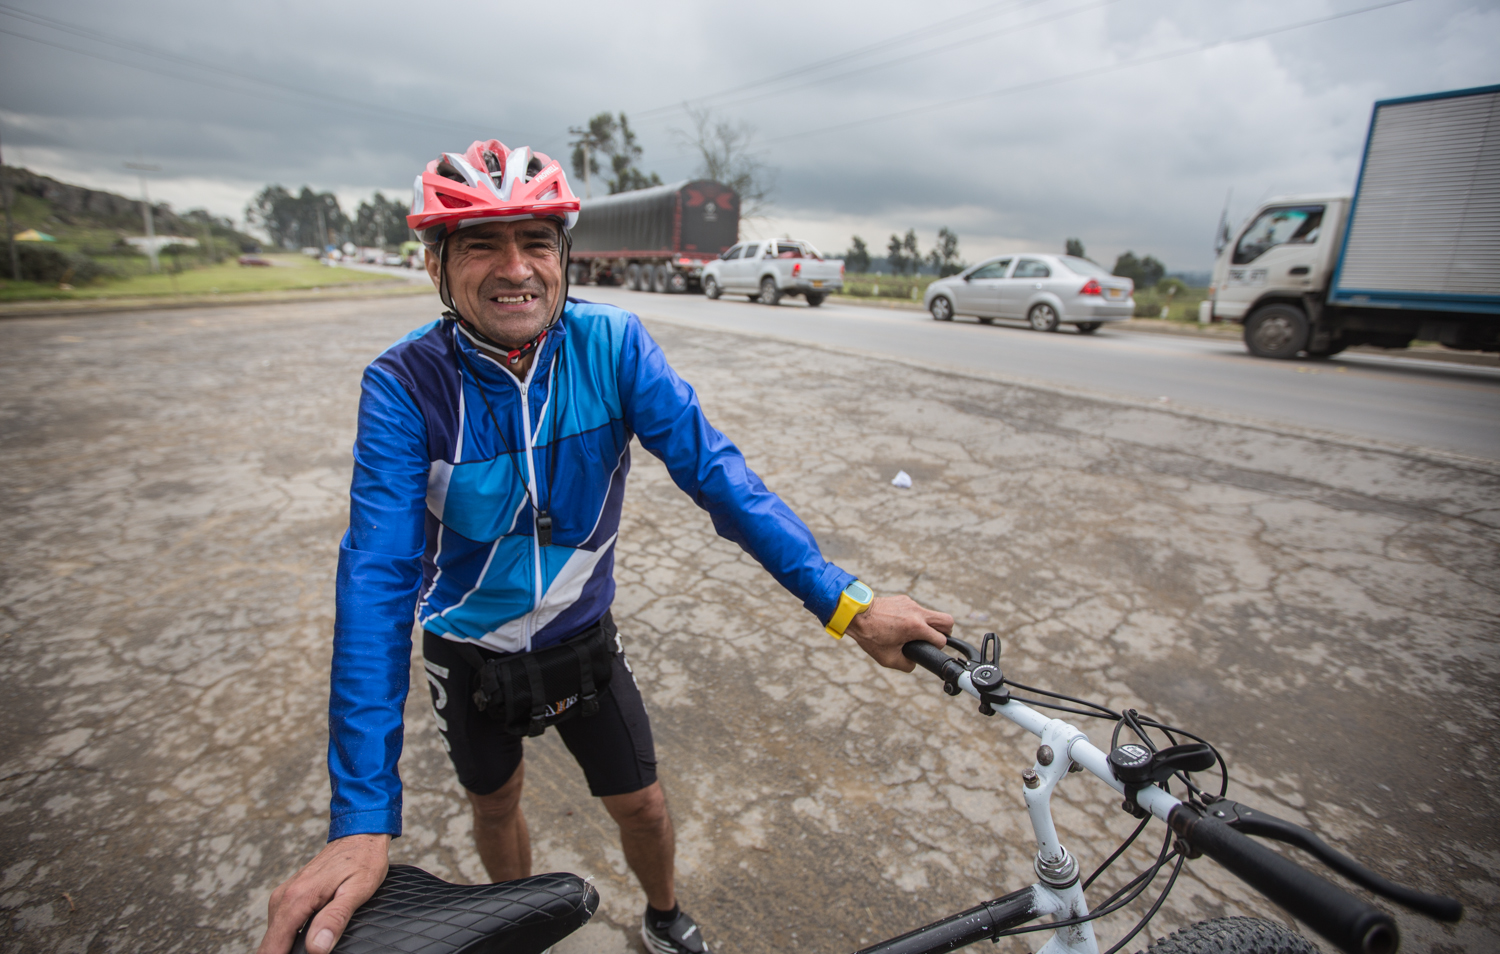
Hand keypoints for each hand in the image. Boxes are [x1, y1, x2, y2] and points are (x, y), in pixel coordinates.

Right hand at [257, 833, 389, 953]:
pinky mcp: (287, 897)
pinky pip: (281, 927)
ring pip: (274, 938)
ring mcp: (283, 897)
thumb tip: (316, 948)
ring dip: (287, 949)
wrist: (360, 834)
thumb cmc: (362, 859)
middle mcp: (283, 899)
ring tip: (313, 948)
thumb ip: (335, 919)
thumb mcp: (357, 891)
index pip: (273, 948)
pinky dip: (290, 938)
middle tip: (316, 952)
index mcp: (296, 900)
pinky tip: (307, 941)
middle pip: (270, 946)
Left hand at [844, 595, 951, 671]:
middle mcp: (917, 612)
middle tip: (933, 639)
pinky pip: (917, 610)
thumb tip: (914, 662)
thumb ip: (906, 664)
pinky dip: (914, 618)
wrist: (856, 615)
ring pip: (932, 614)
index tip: (929, 649)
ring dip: (928, 625)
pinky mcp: (904, 599)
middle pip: (947, 621)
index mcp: (916, 627)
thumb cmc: (870, 636)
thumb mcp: (888, 659)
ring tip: (913, 634)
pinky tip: (901, 625)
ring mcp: (911, 604)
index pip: (941, 639)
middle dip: (945, 632)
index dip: (937, 647)